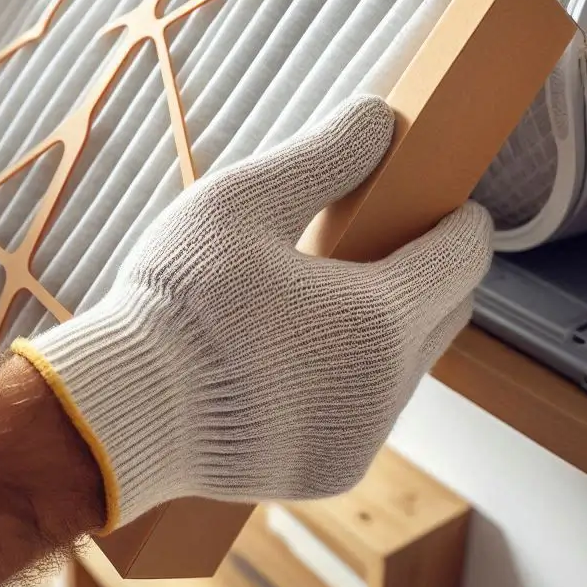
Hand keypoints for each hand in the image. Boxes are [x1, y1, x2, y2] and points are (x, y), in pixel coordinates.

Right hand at [15, 95, 492, 529]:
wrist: (124, 413)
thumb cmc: (180, 301)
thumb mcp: (243, 203)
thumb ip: (323, 156)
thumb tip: (378, 115)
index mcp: (379, 318)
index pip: (460, 260)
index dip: (463, 225)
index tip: (455, 206)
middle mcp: (387, 388)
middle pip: (446, 315)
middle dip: (433, 274)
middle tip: (393, 241)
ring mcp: (361, 438)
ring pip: (409, 366)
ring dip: (395, 328)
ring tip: (338, 296)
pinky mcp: (331, 471)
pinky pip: (370, 411)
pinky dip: (358, 376)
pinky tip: (307, 354)